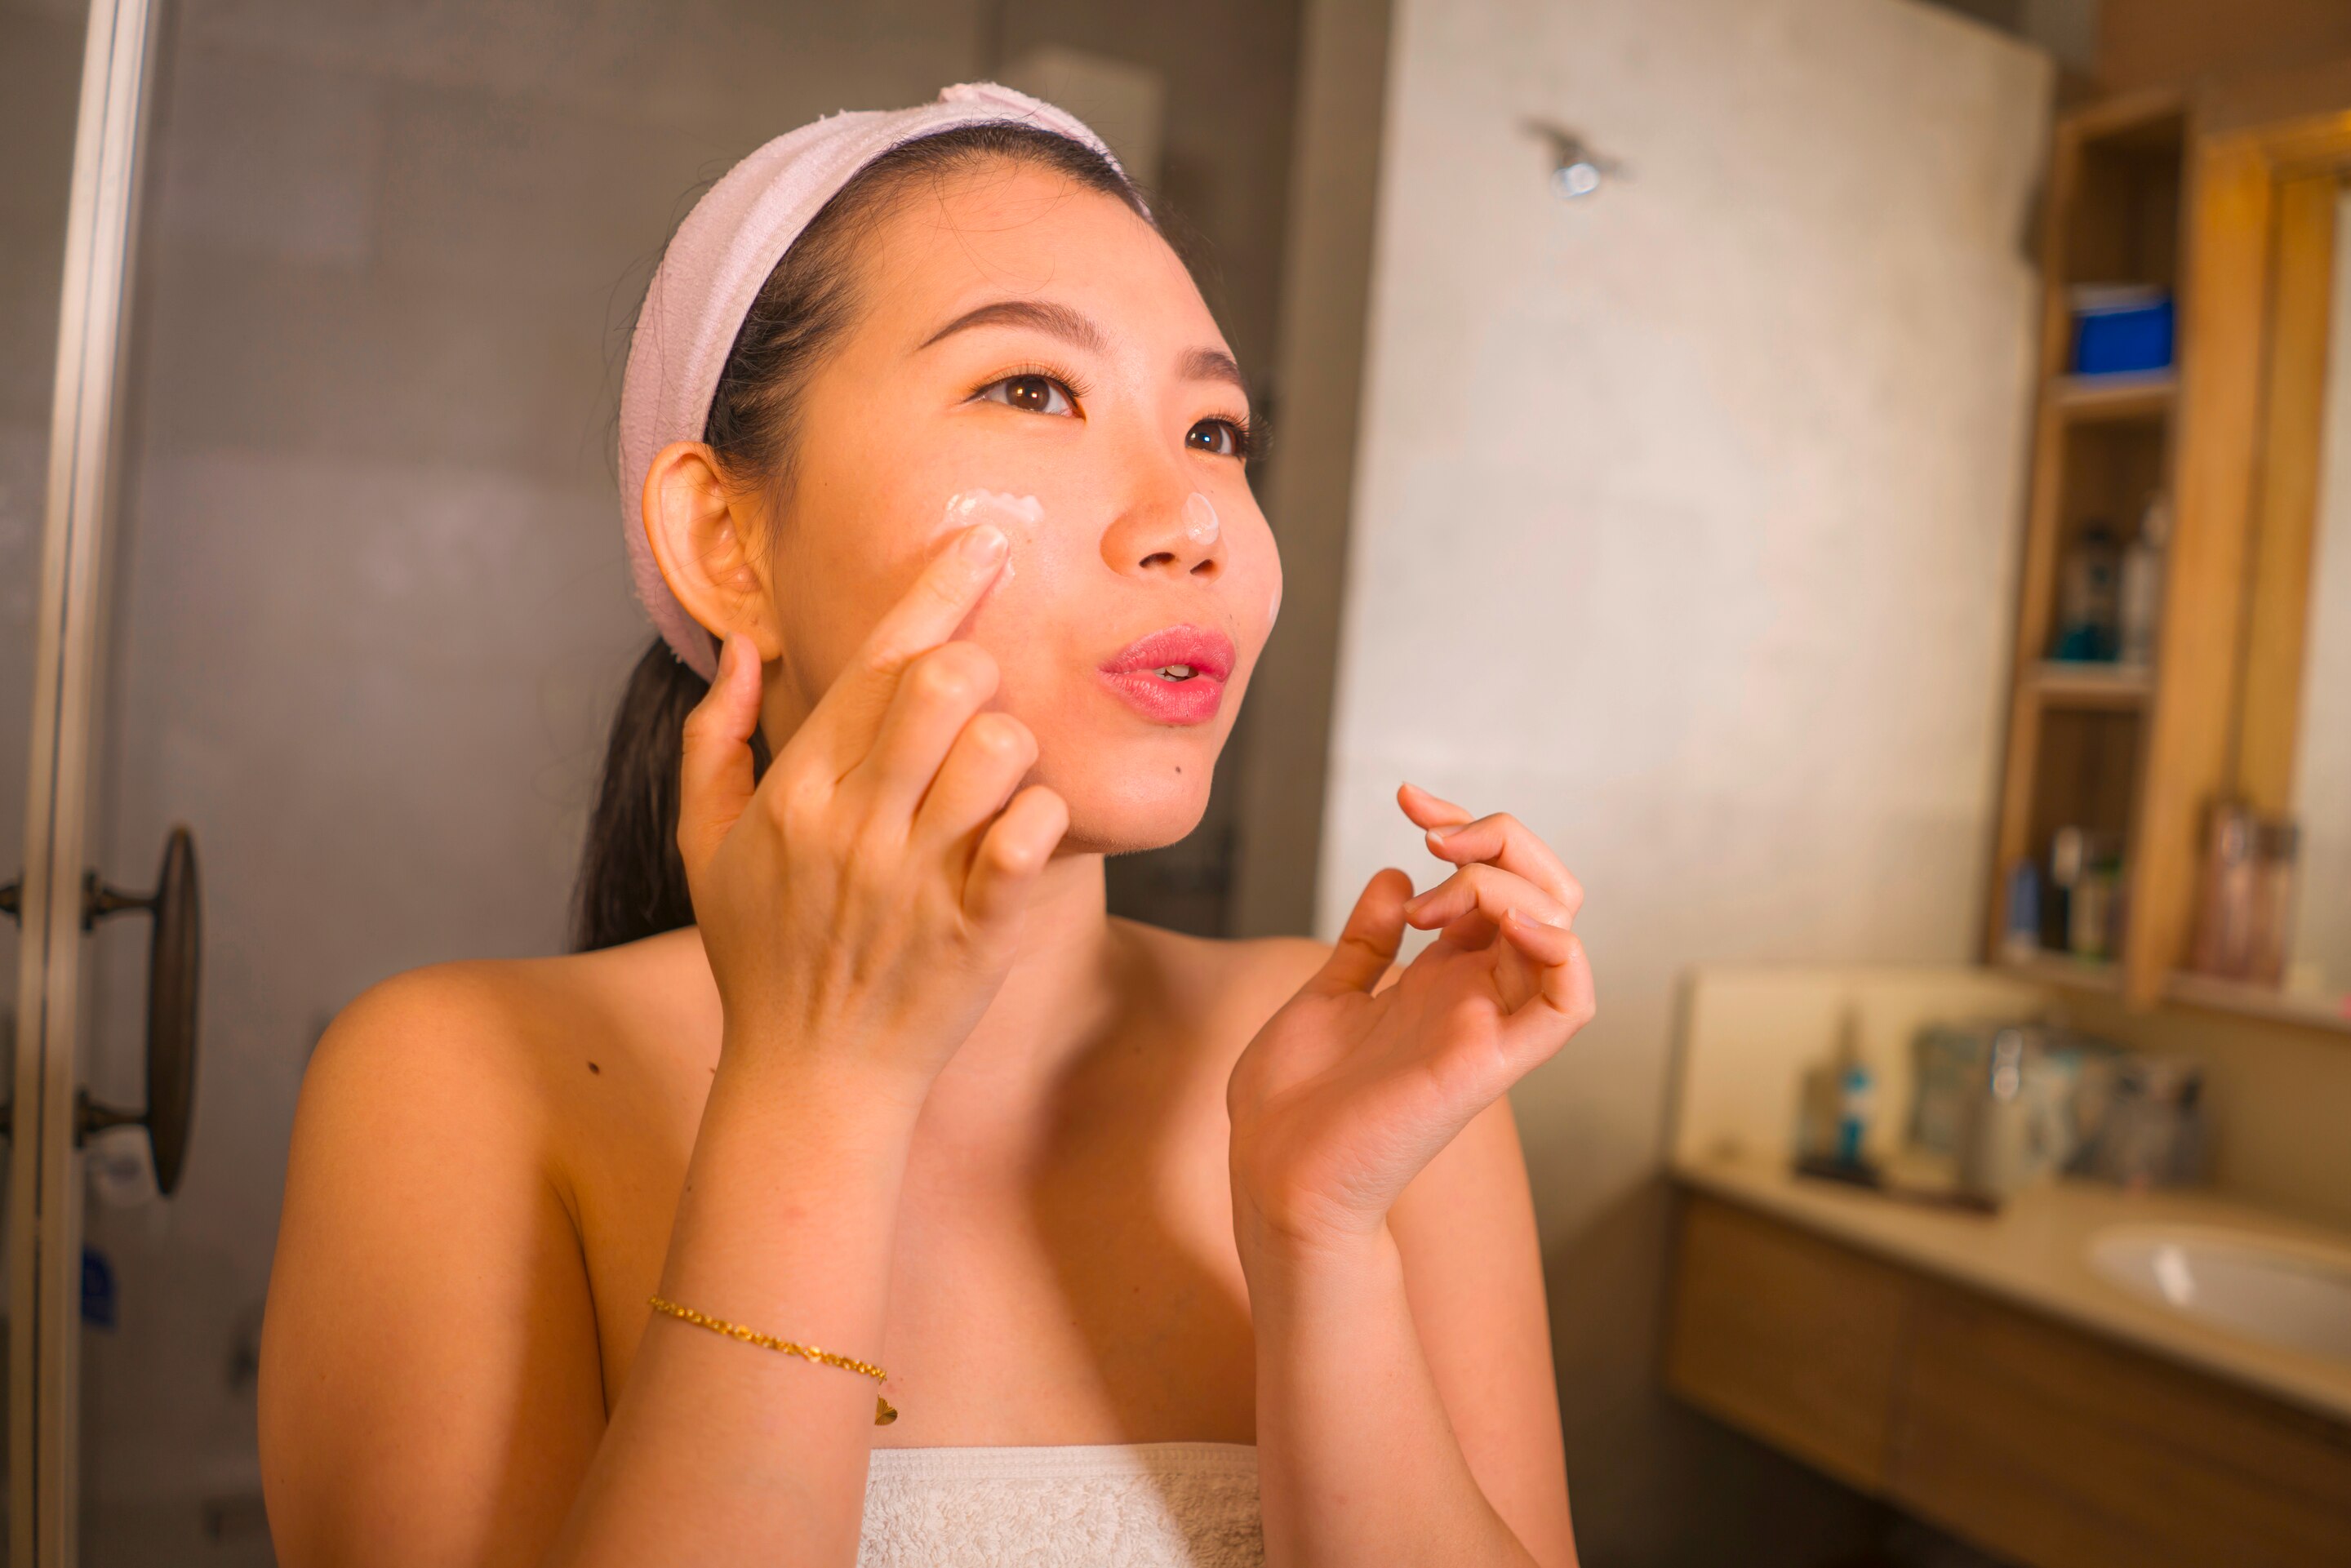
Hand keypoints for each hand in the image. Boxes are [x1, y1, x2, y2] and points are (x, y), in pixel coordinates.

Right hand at [677, 523, 1069, 1100]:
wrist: (810, 1083)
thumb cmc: (763, 957)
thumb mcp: (708, 848)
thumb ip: (714, 739)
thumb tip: (739, 647)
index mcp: (797, 792)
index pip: (875, 661)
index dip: (938, 591)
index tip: (985, 543)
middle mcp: (856, 826)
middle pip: (944, 685)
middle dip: (979, 665)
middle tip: (981, 696)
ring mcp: (917, 880)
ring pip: (1001, 750)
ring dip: (1014, 748)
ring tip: (996, 779)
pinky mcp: (976, 931)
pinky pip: (1031, 838)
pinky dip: (1042, 819)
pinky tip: (1025, 829)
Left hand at [1226, 784, 1595, 1252]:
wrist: (1272, 1174)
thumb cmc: (1291, 1106)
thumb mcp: (1324, 997)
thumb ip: (1365, 944)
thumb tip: (1390, 875)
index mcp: (1439, 979)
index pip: (1495, 882)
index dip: (1466, 825)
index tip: (1407, 797)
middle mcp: (1474, 997)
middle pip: (1542, 893)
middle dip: (1501, 838)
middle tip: (1433, 831)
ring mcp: (1487, 1026)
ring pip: (1560, 929)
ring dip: (1510, 882)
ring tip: (1434, 897)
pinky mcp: (1490, 1063)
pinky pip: (1570, 1002)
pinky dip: (1559, 948)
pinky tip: (1507, 922)